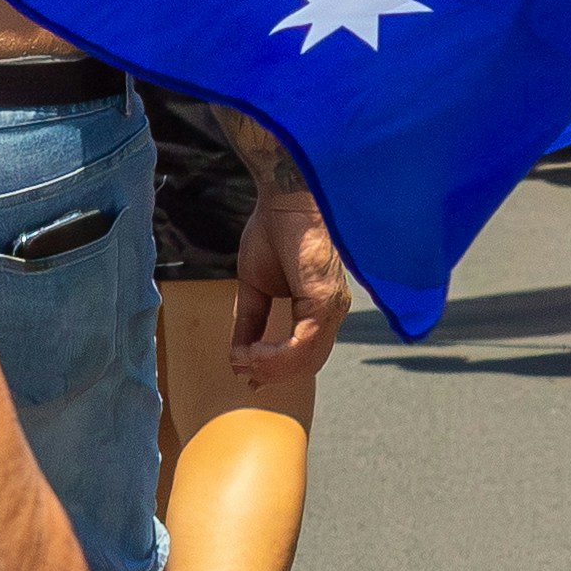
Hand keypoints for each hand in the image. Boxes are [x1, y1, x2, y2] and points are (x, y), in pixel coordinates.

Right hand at [234, 192, 350, 385]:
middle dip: (272, 372)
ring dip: (270, 366)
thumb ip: (251, 321)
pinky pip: (303, 342)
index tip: (248, 375)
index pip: (305, 353)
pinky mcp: (325, 299)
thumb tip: (238, 356)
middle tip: (243, 370)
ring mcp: (332, 306)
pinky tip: (252, 351)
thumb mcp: (255, 286)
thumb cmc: (274, 230)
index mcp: (320, 307)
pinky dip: (276, 354)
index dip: (276, 368)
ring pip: (306, 358)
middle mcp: (333, 310)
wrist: (284, 196)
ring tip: (244, 360)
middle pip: (308, 362)